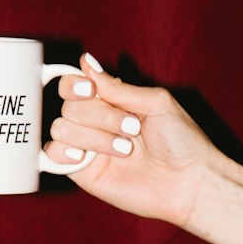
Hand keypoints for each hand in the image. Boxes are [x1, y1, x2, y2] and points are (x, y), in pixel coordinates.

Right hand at [43, 53, 220, 226]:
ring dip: (93, 137)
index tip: (91, 91)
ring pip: (61, 128)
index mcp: (112, 102)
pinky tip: (86, 157)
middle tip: (132, 129)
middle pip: (69, 106)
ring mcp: (88, 147)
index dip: (74, 85)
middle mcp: (96, 122)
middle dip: (101, 116)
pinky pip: (53, 156)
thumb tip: (85, 61)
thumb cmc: (181, 141)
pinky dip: (64, 152)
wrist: (189, 182)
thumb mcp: (155, 102)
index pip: (73, 85)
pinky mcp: (83, 173)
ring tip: (124, 149)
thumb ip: (117, 87)